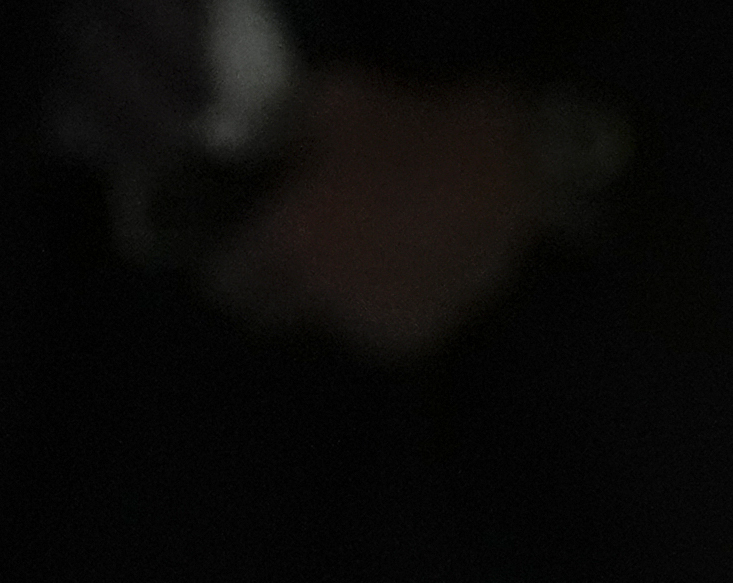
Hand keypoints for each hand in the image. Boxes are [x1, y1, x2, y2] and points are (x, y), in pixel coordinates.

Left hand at [207, 70, 545, 361]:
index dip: (230, 268)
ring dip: (338, 296)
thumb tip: (274, 146)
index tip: (240, 254)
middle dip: (281, 287)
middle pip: (278, 311)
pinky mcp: (417, 333)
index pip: (231, 282)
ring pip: (334, 317)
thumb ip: (289, 130)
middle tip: (295, 259)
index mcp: (289, 237)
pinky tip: (402, 272)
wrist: (502, 173)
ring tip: (360, 261)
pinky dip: (385, 304)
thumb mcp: (333, 100)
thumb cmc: (411, 130)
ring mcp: (370, 318)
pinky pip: (382, 323)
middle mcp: (322, 291)